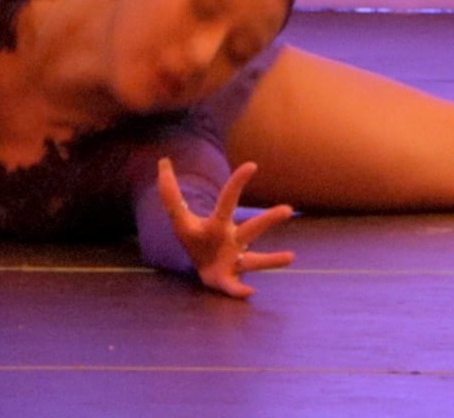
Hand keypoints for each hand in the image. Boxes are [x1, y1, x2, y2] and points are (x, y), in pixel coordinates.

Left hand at [155, 158, 296, 298]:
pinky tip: (250, 292)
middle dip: (268, 220)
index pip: (228, 200)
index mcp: (219, 222)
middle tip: (288, 210)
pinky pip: (235, 286)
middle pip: (251, 229)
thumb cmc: (196, 238)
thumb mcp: (179, 217)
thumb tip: (163, 161)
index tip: (251, 165)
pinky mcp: (228, 280)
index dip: (237, 183)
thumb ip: (170, 192)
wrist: (201, 267)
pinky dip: (240, 290)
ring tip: (291, 257)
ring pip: (254, 260)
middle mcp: (232, 240)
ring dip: (271, 260)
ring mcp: (233, 261)